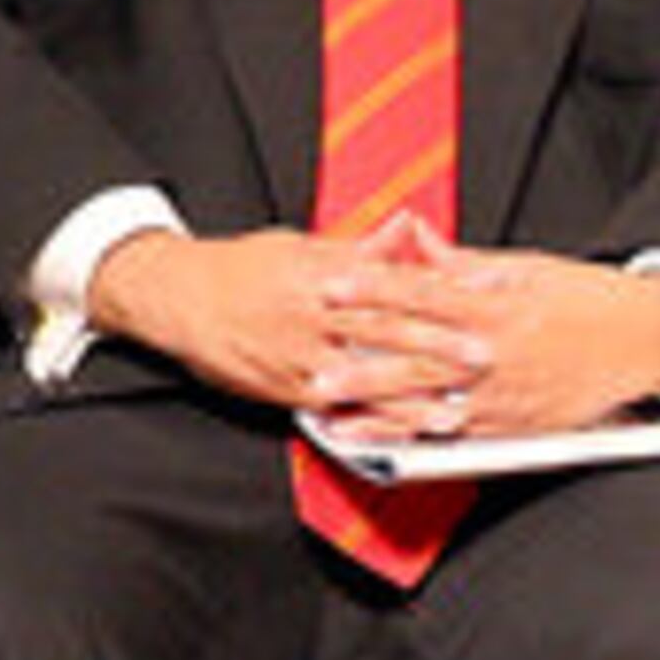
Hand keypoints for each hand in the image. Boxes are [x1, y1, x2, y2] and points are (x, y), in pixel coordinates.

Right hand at [87, 222, 479, 412]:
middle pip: (385, 329)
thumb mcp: (303, 246)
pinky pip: (336, 409)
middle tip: (483, 354)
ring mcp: (300, 355)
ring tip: (452, 409)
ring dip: (411, 396)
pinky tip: (398, 434)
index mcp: (324, 273)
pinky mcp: (287, 389)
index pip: (396, 279)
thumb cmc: (243, 268)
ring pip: (364, 376)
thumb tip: (409, 225)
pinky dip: (369, 422)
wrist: (176, 297)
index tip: (483, 292)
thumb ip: (362, 246)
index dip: (444, 286)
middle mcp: (314, 314)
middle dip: (437, 345)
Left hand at [313, 212, 659, 438]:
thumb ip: (465, 262)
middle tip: (316, 368)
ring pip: (431, 404)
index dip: (375, 289)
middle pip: (418, 357)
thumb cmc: (591, 299)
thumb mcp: (529, 268)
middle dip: (362, 363)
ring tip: (335, 414)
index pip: (424, 294)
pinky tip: (384, 442)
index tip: (334, 285)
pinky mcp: (516, 426)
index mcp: (499, 306)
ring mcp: (506, 395)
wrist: (647, 340)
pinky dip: (418, 439)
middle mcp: (498, 354)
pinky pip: (458, 435)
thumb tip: (418, 238)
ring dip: (379, 411)